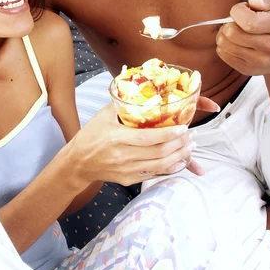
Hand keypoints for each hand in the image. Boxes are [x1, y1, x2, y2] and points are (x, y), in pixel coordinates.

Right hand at [68, 103, 200, 186]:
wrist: (77, 163)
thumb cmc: (90, 136)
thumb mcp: (103, 115)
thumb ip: (123, 105)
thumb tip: (142, 89)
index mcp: (117, 138)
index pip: (149, 137)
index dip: (170, 134)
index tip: (184, 127)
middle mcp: (123, 156)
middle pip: (159, 153)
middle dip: (180, 144)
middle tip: (192, 135)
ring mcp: (127, 170)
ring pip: (160, 166)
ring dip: (180, 157)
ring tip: (191, 147)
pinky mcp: (129, 179)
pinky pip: (154, 174)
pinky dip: (170, 168)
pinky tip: (179, 160)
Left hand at [216, 0, 269, 75]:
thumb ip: (264, 0)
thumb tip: (252, 0)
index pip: (249, 21)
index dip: (237, 12)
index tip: (239, 11)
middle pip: (233, 33)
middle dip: (227, 24)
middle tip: (234, 22)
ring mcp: (260, 61)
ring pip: (224, 44)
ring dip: (223, 34)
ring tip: (233, 32)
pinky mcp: (248, 70)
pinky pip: (222, 54)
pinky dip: (223, 45)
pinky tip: (233, 42)